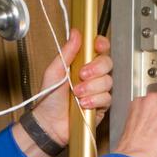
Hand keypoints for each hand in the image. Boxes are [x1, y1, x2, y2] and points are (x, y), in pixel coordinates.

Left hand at [31, 29, 112, 145]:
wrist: (49, 123)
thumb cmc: (49, 98)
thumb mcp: (54, 71)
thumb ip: (67, 52)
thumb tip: (75, 33)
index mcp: (81, 64)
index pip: (99, 49)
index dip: (101, 45)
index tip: (97, 45)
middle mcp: (92, 76)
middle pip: (107, 63)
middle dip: (95, 69)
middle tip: (82, 75)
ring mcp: (98, 90)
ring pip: (108, 81)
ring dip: (91, 88)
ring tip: (77, 94)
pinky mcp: (101, 105)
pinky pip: (106, 98)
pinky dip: (94, 100)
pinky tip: (83, 104)